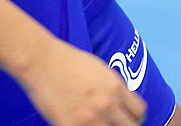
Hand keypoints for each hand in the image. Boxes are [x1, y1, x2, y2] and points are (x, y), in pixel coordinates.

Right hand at [17, 38, 144, 125]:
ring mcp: (91, 118)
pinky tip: (79, 124)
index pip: (139, 111)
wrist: (40, 61)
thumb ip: (112, 88)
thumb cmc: (66, 61)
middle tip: (114, 125)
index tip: (127, 119)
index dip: (135, 118)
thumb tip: (120, 103)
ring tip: (93, 123)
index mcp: (115, 87)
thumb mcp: (98, 69)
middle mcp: (108, 104)